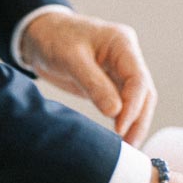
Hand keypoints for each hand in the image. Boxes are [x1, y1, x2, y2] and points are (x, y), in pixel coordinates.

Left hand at [20, 10, 156, 146]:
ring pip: (136, 101)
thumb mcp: (70, 58)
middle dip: (139, 120)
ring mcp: (120, 70)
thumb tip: (116, 112)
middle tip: (129, 147)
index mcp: (122, 43)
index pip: (138, 79)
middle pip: (144, 92)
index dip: (133, 106)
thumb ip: (93, 84)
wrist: (39, 34)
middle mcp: (126, 56)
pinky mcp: (110, 83)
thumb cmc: (54, 38)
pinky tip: (119, 138)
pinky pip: (122, 104)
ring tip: (126, 148)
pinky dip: (122, 120)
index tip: (120, 129)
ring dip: (133, 123)